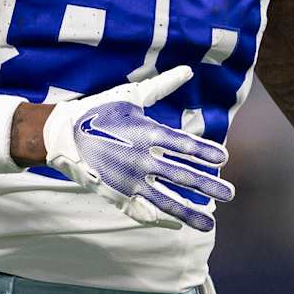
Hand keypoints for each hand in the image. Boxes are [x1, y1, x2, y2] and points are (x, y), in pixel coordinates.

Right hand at [41, 67, 234, 231]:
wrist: (62, 135)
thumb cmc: (100, 111)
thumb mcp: (131, 96)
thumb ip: (163, 86)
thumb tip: (188, 69)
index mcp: (146, 132)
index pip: (183, 144)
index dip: (204, 152)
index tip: (224, 159)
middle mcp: (140, 159)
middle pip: (181, 175)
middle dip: (208, 185)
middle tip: (231, 194)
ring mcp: (129, 180)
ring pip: (165, 201)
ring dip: (190, 212)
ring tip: (211, 224)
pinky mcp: (117, 194)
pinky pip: (144, 212)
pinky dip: (162, 220)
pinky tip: (178, 224)